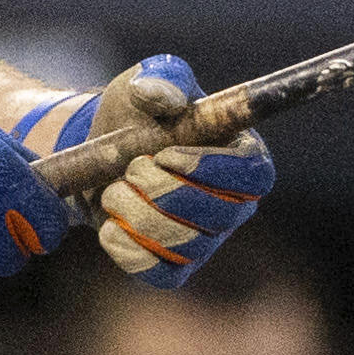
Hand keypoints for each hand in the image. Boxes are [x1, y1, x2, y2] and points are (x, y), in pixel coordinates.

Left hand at [11, 54, 274, 283]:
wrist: (99, 155)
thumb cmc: (136, 115)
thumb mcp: (144, 85)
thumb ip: (159, 81)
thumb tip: (163, 95)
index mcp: (243, 157)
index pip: (254, 176)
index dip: (211, 169)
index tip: (167, 153)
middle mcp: (235, 205)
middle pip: (219, 215)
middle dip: (164, 191)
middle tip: (132, 166)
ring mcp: (206, 241)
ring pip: (184, 245)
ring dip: (138, 215)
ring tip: (114, 189)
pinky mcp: (174, 267)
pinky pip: (159, 273)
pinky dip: (127, 249)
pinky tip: (109, 224)